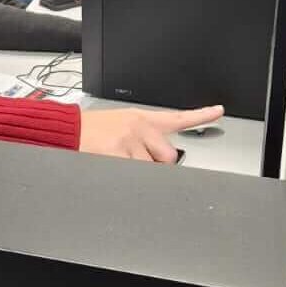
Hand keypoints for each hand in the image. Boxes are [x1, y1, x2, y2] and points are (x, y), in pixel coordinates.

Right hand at [78, 106, 223, 162]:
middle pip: (169, 155)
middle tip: (137, 160)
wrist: (67, 130)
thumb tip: (161, 160)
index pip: (177, 117)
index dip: (201, 115)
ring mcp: (129, 140)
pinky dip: (126, 176)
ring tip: (118, 161)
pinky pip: (134, 174)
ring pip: (151, 169)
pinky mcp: (117, 153)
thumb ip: (143, 139)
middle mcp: (139, 127)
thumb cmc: (91, 132)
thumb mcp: (121, 125)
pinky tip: (113, 164)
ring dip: (138, 171)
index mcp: (142, 118)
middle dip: (157, 164)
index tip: (218, 111)